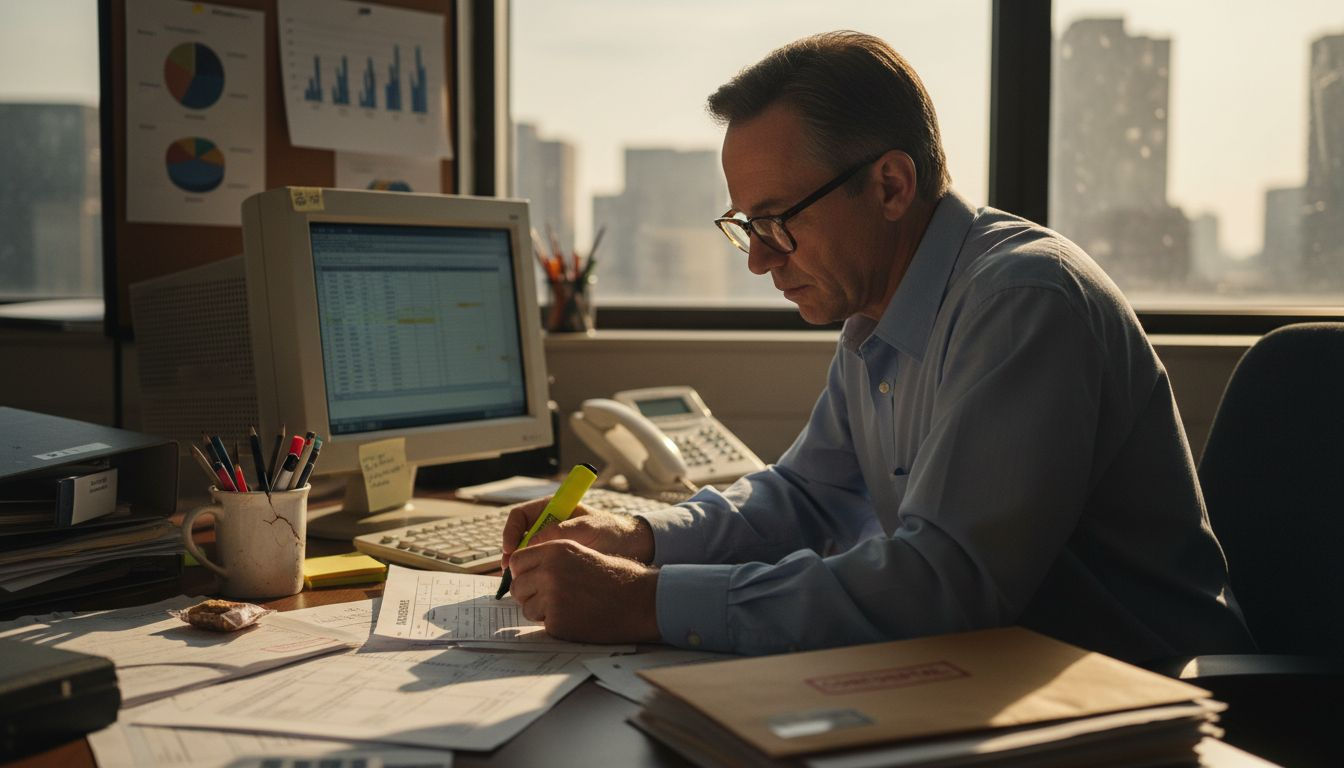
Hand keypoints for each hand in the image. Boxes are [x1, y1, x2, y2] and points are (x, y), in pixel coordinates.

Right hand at [500, 497, 653, 568]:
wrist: (632, 548)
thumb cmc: (612, 531)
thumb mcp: (588, 527)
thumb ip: (562, 531)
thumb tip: (533, 542)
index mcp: (552, 509)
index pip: (519, 516)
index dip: (510, 531)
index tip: (511, 549)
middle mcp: (547, 526)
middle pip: (517, 537)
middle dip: (511, 553)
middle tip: (510, 571)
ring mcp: (551, 545)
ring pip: (525, 555)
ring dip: (519, 567)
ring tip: (518, 581)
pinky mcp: (556, 562)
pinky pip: (537, 567)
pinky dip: (532, 575)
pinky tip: (533, 586)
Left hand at [507, 539, 660, 642]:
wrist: (640, 600)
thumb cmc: (615, 577)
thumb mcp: (581, 554)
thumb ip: (551, 560)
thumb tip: (521, 571)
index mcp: (555, 549)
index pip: (517, 561)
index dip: (523, 572)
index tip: (531, 579)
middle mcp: (549, 571)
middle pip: (517, 586)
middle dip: (529, 594)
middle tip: (548, 598)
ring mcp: (552, 598)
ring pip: (527, 608)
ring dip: (541, 610)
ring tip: (568, 607)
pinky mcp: (558, 622)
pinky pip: (543, 625)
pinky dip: (556, 624)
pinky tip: (577, 618)